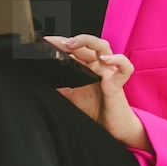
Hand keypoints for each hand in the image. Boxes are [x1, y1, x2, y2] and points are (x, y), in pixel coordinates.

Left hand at [43, 34, 150, 151]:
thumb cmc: (95, 109)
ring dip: (88, 42)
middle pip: (88, 43)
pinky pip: (124, 67)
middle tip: (58, 42)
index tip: (46, 42)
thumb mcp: (70, 96)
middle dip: (72, 39)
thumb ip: (59, 87)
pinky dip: (117, 60)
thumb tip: (41, 81)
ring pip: (104, 47)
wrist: (110, 126)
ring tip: (73, 44)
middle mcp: (98, 65)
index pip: (75, 48)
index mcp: (87, 66)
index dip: (61, 42)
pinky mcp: (118, 83)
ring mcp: (109, 72)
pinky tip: (105, 59)